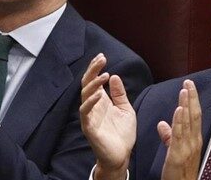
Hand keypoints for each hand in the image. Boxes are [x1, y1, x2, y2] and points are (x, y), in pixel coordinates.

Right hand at [80, 54, 134, 179]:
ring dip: (93, 84)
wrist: (121, 155)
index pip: (93, 80)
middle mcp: (92, 106)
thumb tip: (115, 76)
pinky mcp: (89, 127)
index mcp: (100, 101)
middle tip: (101, 59)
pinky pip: (85, 112)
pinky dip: (91, 102)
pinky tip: (99, 94)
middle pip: (87, 84)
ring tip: (104, 74)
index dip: (96, 68)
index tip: (102, 56)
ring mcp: (89, 116)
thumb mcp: (125, 109)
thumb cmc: (122, 133)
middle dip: (93, 70)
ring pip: (85, 96)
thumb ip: (120, 94)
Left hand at [159, 80, 201, 179]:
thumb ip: (169, 137)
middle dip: (192, 97)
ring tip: (184, 90)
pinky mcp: (178, 154)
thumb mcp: (175, 152)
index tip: (190, 86)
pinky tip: (179, 109)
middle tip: (189, 82)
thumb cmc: (179, 173)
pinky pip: (179, 135)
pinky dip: (179, 121)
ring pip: (188, 122)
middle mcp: (193, 141)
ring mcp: (187, 147)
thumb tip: (162, 124)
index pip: (195, 116)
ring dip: (186, 104)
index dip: (193, 100)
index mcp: (194, 140)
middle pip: (194, 115)